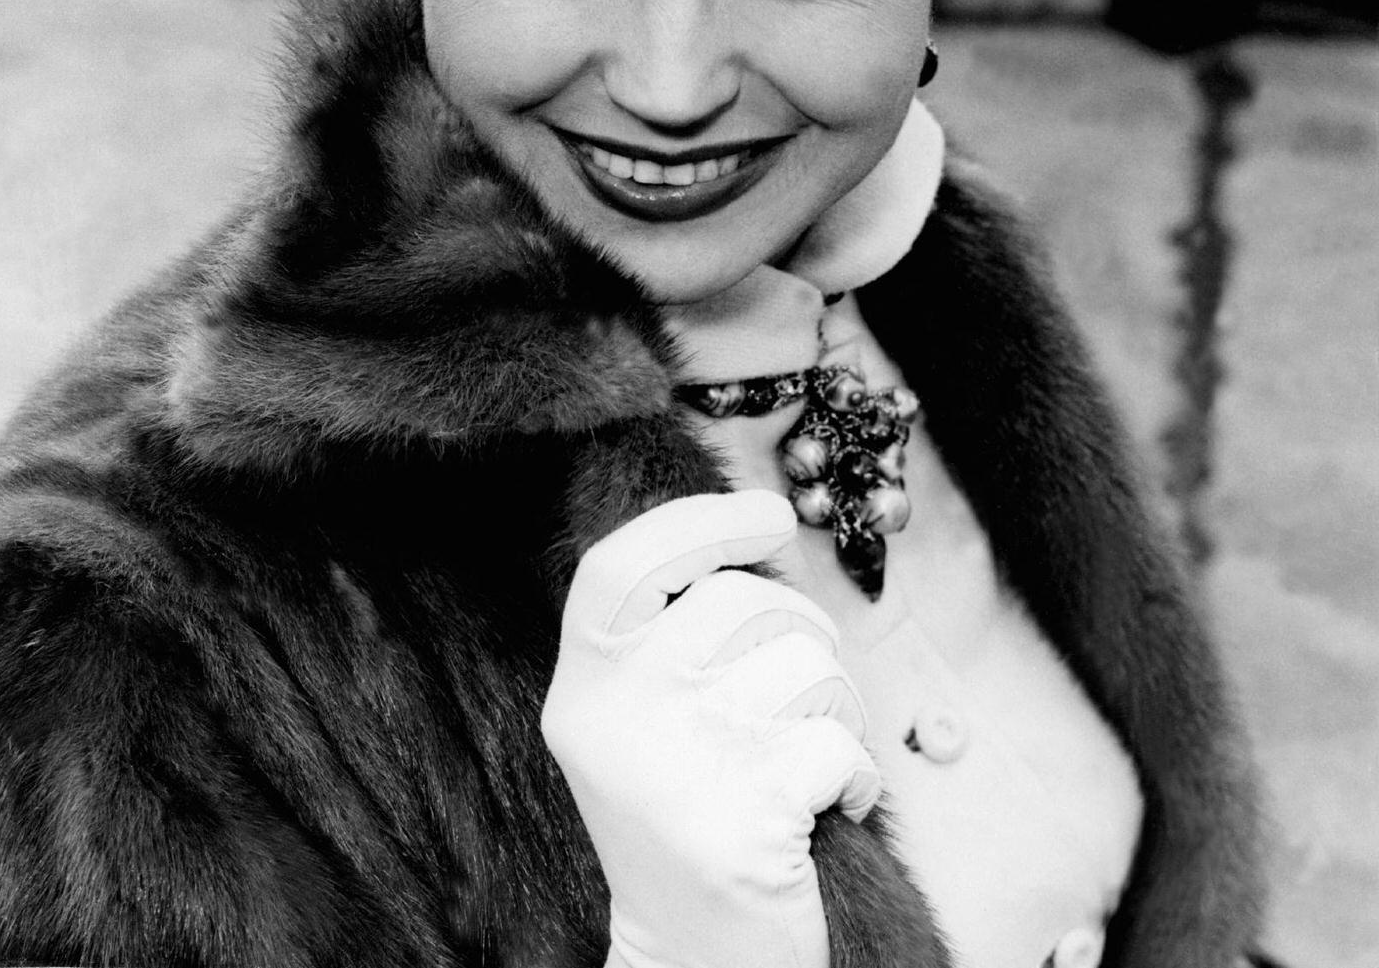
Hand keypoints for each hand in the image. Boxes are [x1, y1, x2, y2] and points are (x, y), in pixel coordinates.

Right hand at [541, 490, 879, 967]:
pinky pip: (838, 743)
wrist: (691, 962)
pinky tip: (825, 808)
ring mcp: (678, 764)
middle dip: (800, 632)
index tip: (768, 513)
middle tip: (799, 693)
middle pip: (740, 601)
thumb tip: (758, 530)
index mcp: (583, 686)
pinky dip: (854, 774)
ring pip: (804, 663)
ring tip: (806, 758)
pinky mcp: (743, 818)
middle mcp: (616, 716)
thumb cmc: (688, 817)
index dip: (700, 520)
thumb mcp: (641, 719)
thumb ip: (669, 633)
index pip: (622, 563)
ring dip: (835, 706)